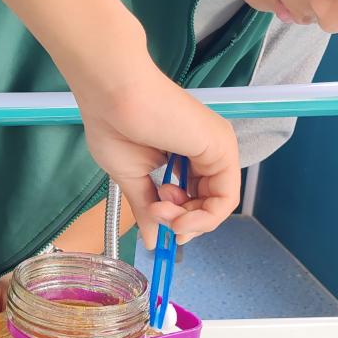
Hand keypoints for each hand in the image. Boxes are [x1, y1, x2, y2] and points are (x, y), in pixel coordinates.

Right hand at [69, 56, 239, 250]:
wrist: (113, 95)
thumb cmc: (114, 125)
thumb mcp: (131, 178)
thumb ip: (146, 209)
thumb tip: (152, 242)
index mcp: (187, 154)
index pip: (196, 198)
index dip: (180, 220)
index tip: (158, 223)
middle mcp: (208, 150)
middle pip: (208, 204)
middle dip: (181, 222)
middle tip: (156, 214)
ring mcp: (218, 148)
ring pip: (218, 205)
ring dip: (188, 221)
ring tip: (159, 208)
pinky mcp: (222, 148)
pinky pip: (225, 199)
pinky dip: (202, 217)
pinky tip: (176, 214)